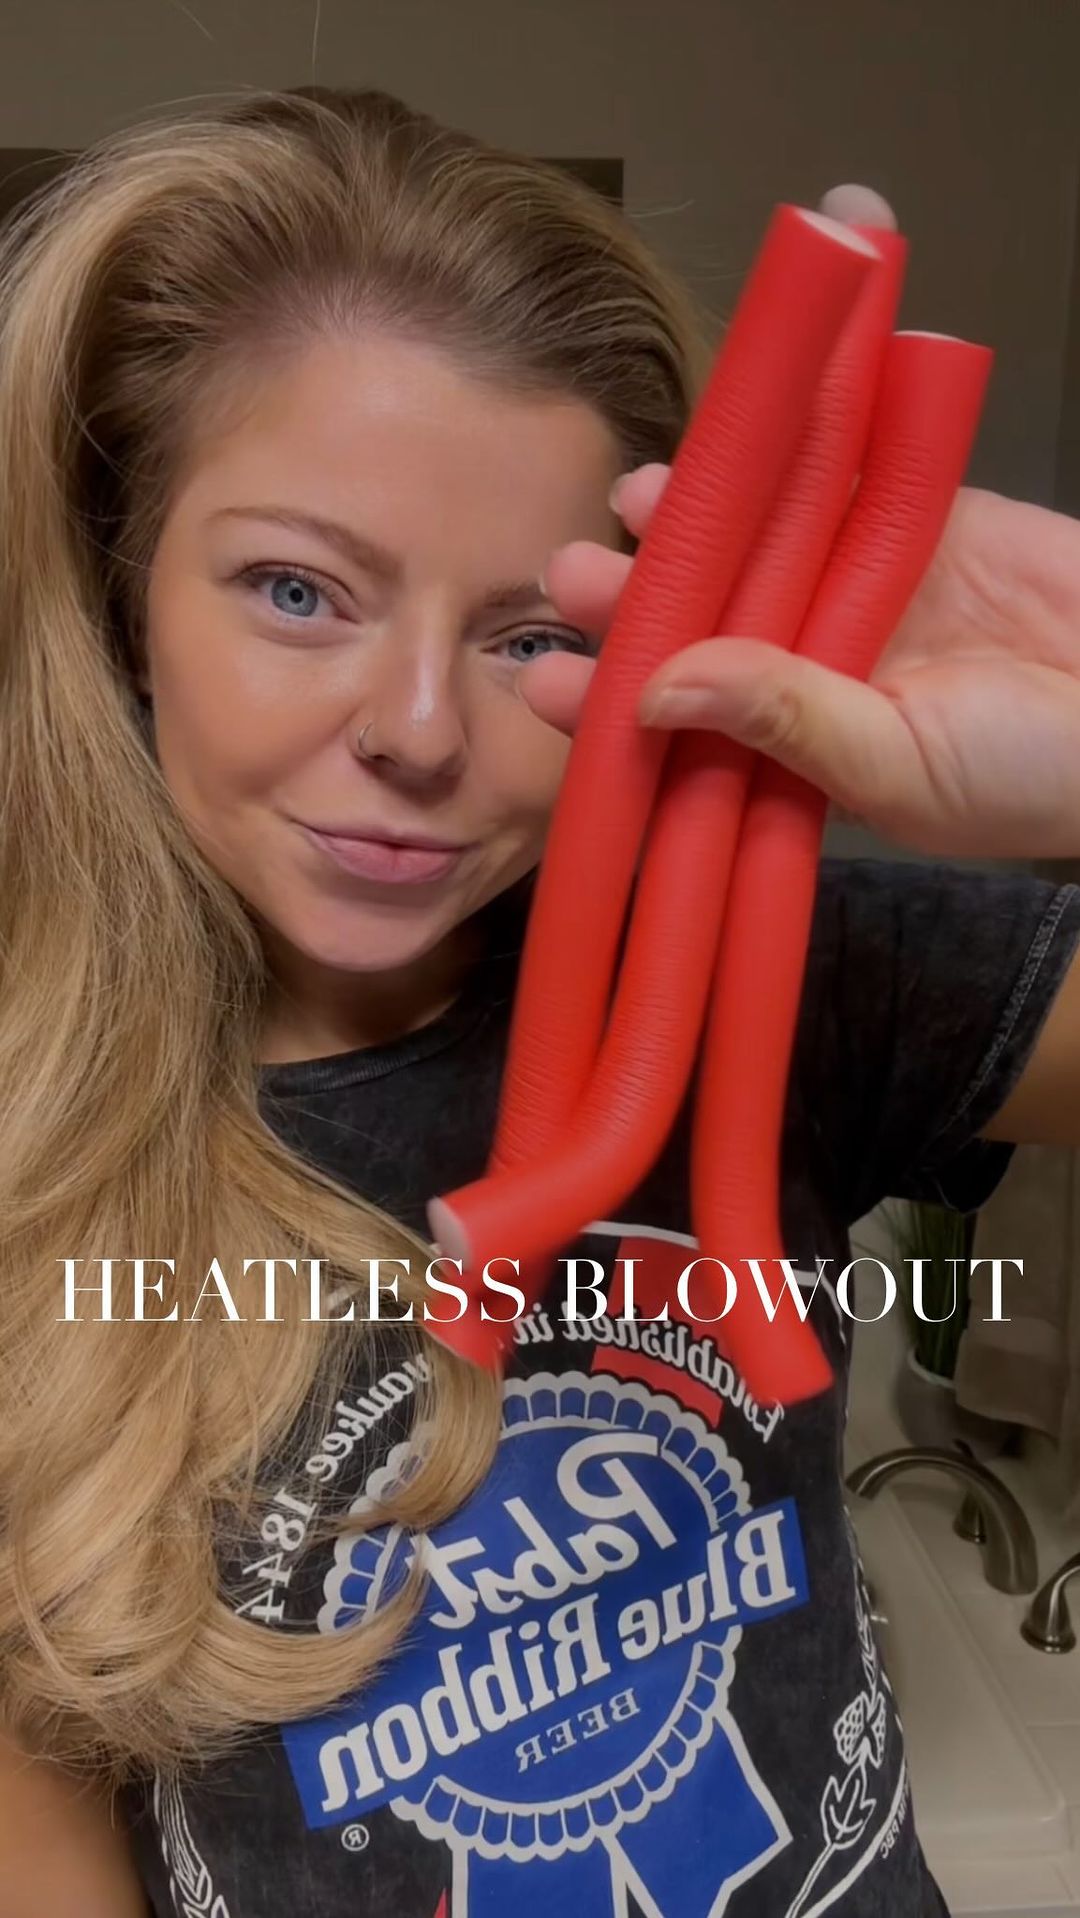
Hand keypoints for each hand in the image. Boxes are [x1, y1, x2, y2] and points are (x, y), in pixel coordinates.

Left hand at [519, 189, 1079, 860]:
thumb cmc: (1033, 777)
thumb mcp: (901, 770)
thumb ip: (786, 721)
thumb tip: (658, 686)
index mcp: (792, 746)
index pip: (676, 720)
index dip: (609, 696)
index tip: (544, 678)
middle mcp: (810, 659)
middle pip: (699, 615)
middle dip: (635, 594)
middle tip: (572, 572)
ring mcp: (860, 580)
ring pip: (757, 532)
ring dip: (699, 510)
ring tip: (639, 494)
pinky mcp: (920, 509)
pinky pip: (847, 460)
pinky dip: (807, 423)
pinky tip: (748, 404)